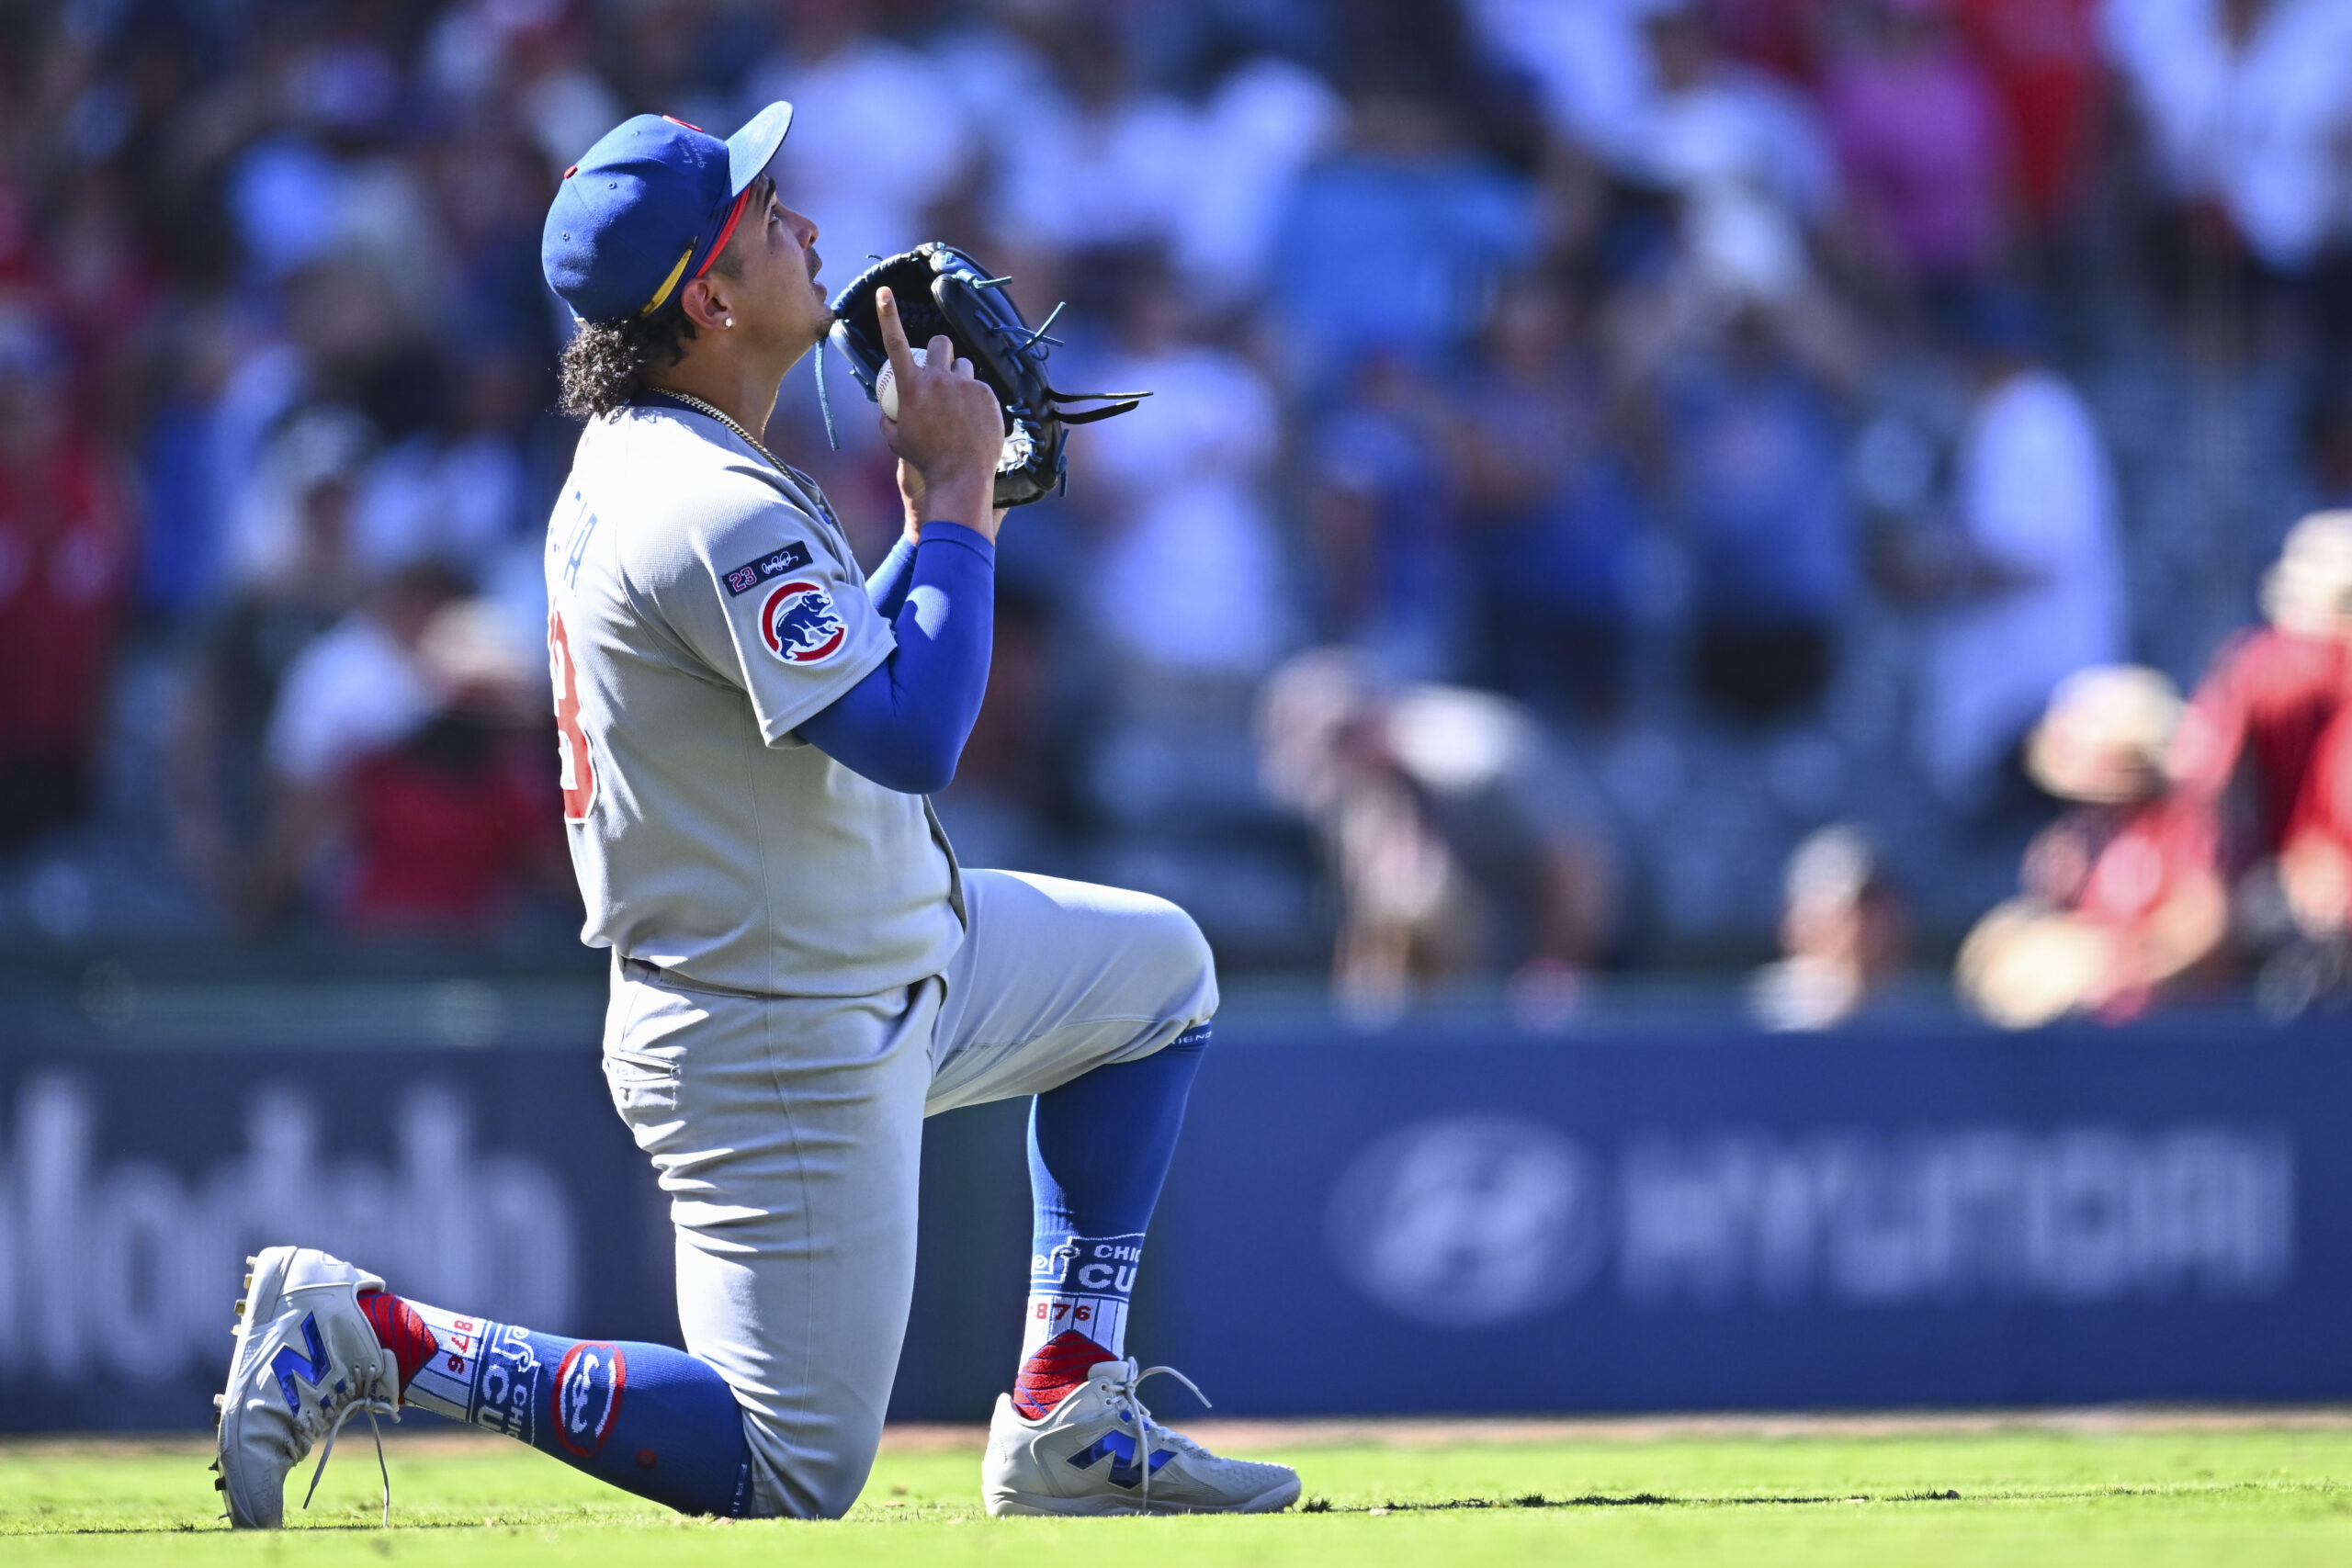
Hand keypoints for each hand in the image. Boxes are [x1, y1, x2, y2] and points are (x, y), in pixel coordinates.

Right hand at [875, 285, 1004, 539]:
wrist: (960, 477)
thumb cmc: (924, 460)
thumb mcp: (894, 439)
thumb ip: (888, 416)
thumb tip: (887, 404)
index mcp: (911, 387)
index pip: (895, 343)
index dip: (887, 315)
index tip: (884, 292)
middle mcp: (938, 380)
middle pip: (941, 344)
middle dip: (939, 350)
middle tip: (940, 369)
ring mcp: (965, 386)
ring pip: (963, 366)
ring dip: (959, 377)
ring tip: (958, 406)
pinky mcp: (987, 395)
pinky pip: (979, 388)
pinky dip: (975, 400)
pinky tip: (973, 422)